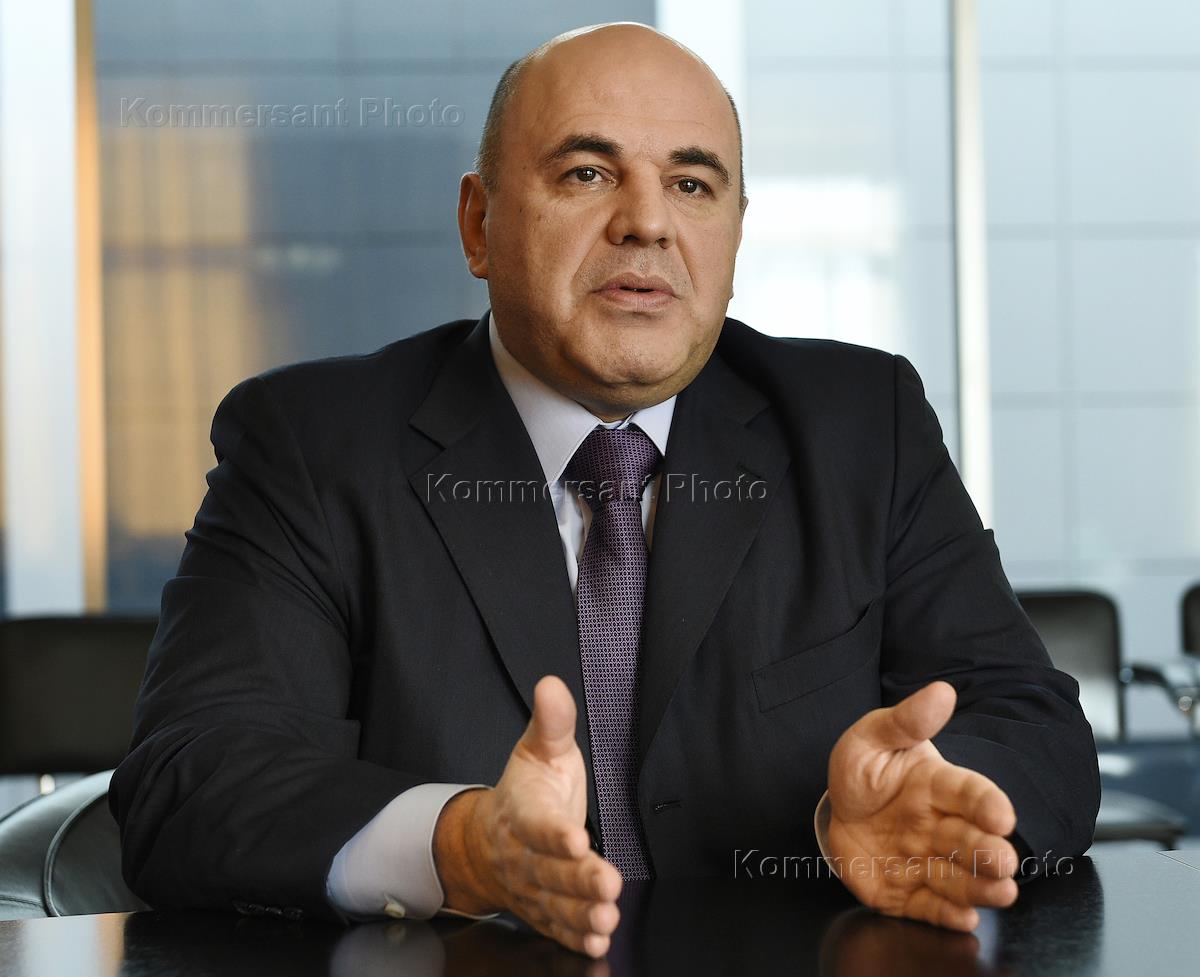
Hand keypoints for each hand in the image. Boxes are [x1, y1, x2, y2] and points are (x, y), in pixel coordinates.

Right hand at [432, 675, 622, 957]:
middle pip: (551, 870)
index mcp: (523, 812)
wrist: (485, 841)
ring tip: (605, 917)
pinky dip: (574, 935)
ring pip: (555, 903)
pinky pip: (555, 926)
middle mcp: (523, 854)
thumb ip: (552, 722)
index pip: (538, 824)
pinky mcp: (541, 910)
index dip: (555, 833)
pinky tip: (595, 939)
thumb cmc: (524, 791)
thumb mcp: (537, 749)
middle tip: (607, 885)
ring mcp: (531, 887)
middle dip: (579, 880)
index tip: (576, 839)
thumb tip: (552, 683)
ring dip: (581, 912)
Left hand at [825, 681, 1019, 930]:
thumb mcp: (872, 737)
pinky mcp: (907, 891)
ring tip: (1001, 892)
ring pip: (960, 877)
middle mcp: (939, 826)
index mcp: (936, 786)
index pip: (968, 792)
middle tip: (1004, 861)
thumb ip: (906, 720)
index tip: (1002, 815)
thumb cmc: (862, 770)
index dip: (986, 803)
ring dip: (982, 887)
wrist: (837, 809)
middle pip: (970, 840)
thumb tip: (941, 691)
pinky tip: (963, 917)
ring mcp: (925, 860)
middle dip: (990, 851)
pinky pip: (929, 905)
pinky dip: (947, 914)